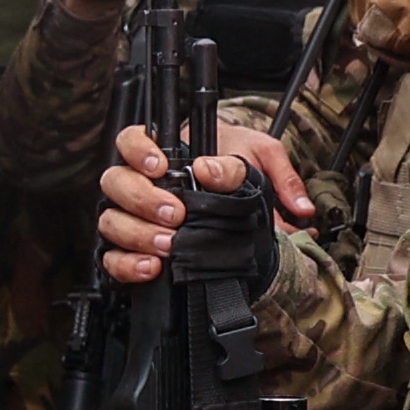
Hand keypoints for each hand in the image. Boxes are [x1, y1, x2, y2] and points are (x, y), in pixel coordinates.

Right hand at [97, 120, 314, 288]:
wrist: (233, 197)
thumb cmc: (237, 169)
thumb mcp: (261, 157)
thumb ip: (280, 175)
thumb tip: (297, 207)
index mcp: (162, 152)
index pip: (130, 140)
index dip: (138, 151)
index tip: (162, 166)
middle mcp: (140, 182)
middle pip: (116, 183)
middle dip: (144, 200)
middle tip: (176, 214)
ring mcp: (133, 216)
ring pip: (112, 221)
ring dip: (138, 233)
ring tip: (169, 245)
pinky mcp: (132, 248)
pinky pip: (112, 257)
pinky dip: (128, 264)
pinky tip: (152, 269)